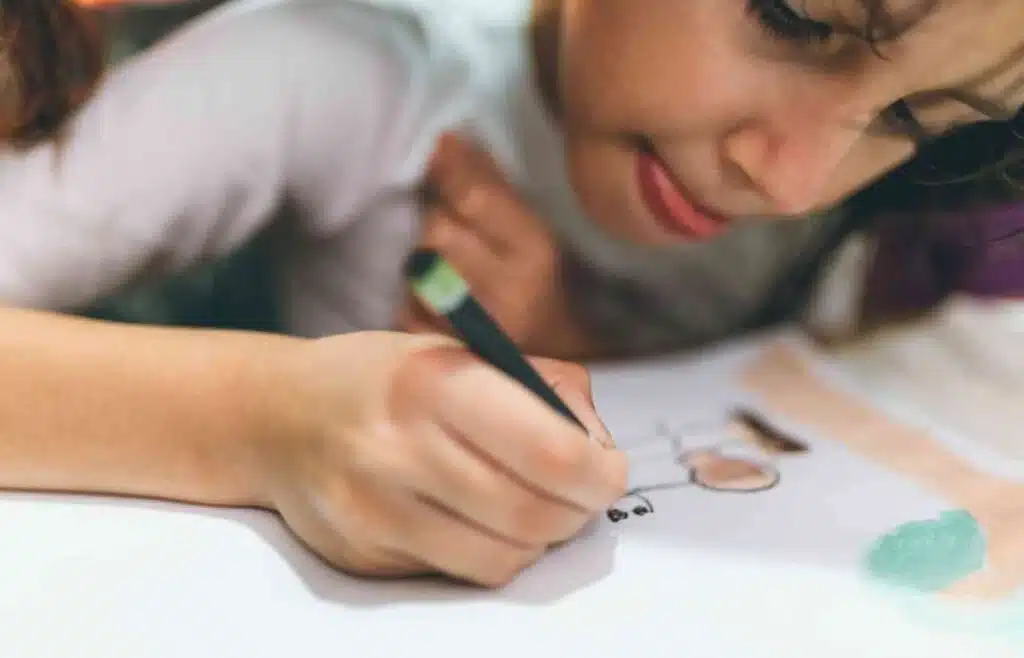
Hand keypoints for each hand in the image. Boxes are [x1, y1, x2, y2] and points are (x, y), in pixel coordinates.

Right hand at [251, 331, 625, 587]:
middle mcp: (399, 450)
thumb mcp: (463, 353)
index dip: (600, 473)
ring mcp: (376, 511)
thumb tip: (600, 447)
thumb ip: (543, 387)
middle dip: (577, 511)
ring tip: (531, 505)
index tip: (609, 471)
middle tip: (580, 495)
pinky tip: (479, 519)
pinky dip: (493, 553)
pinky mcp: (365, 555)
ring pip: (504, 558)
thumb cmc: (386, 379)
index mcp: (434, 383)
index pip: (550, 453)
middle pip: (534, 515)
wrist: (278, 416)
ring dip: (538, 539)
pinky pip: (463, 574)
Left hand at [399, 133, 602, 359]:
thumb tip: (453, 140)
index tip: (439, 144)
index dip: (449, 167)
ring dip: (425, 260)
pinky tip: (439, 300)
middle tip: (451, 221)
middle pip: (439, 232)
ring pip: (419, 270)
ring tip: (449, 265)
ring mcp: (473, 328)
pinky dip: (416, 298)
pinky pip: (407, 308)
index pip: (476, 199)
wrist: (553, 363)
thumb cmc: (543, 289)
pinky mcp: (442, 351)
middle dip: (438, 218)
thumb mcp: (535, 235)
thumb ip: (497, 189)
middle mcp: (506, 291)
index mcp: (535, 253)